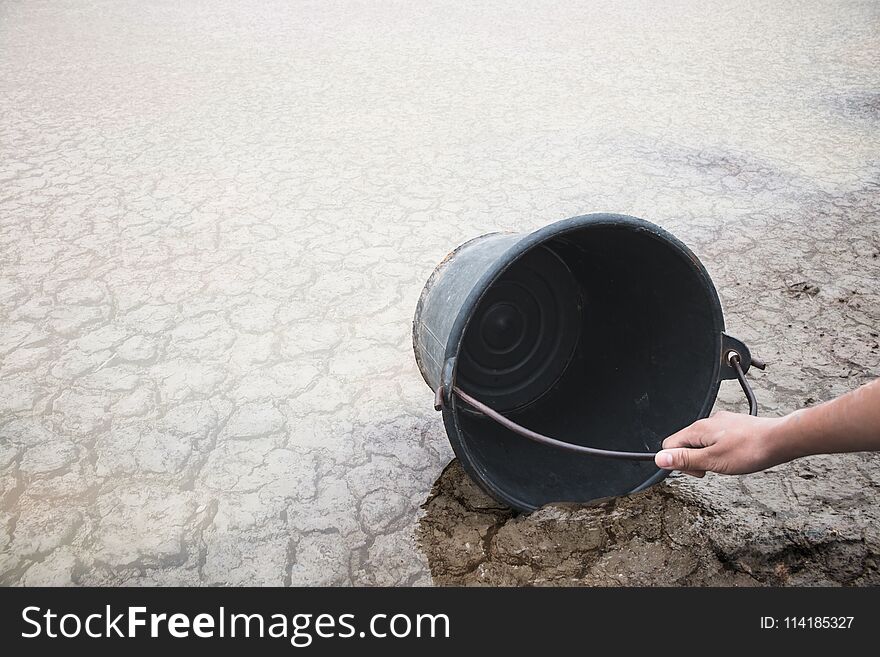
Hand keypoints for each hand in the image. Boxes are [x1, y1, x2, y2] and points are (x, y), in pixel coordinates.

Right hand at [654, 411, 787, 476]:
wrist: (780, 439)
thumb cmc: (750, 450)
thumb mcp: (712, 460)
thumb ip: (685, 459)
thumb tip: (659, 459)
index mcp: (698, 430)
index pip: (670, 445)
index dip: (678, 462)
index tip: (696, 471)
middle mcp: (707, 422)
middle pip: (686, 443)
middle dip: (695, 460)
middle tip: (713, 469)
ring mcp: (721, 423)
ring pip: (703, 442)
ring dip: (709, 456)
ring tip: (728, 464)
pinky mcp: (734, 426)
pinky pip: (717, 439)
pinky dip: (721, 450)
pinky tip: (736, 456)